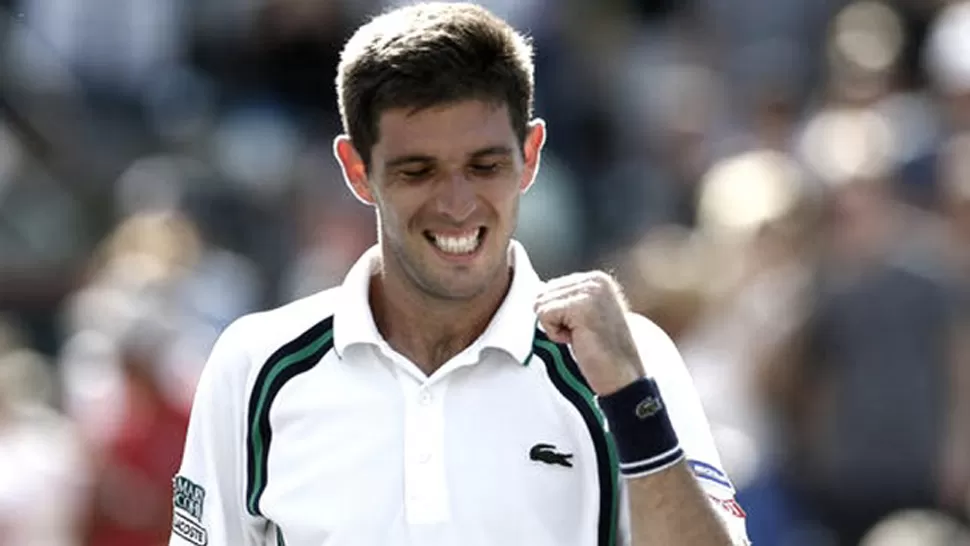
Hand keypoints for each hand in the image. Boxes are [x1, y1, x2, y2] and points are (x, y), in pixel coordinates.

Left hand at [534, 271, 643, 394]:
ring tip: (581, 336)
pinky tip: (578, 340)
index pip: (549, 287)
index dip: (557, 315)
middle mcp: (595, 280)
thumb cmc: (600, 352)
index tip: (582, 328)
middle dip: (555, 320)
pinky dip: (555, 334)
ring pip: (541, 304)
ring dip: (555, 328)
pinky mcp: (581, 306)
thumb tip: (536, 291)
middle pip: (542, 293)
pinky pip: (545, 315)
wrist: (622, 376)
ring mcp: (590, 291)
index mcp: (596, 279)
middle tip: (581, 334)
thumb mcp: (583, 316)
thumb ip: (565, 299)